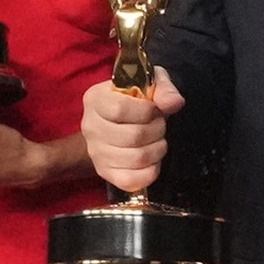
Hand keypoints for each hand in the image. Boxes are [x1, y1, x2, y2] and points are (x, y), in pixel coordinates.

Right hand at [80, 69, 177, 195]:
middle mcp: (90, 126)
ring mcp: (96, 152)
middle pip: (132, 136)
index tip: (155, 109)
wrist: (123, 119)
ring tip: (157, 140)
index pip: (120, 109)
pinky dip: (150, 172)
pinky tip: (153, 160)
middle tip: (160, 124)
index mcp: (95, 99)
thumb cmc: (138, 99)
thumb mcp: (152, 82)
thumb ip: (164, 89)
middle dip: (157, 130)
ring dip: (157, 149)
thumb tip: (173, 103)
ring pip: (136, 158)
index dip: (146, 111)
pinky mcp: (105, 173)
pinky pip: (130, 180)